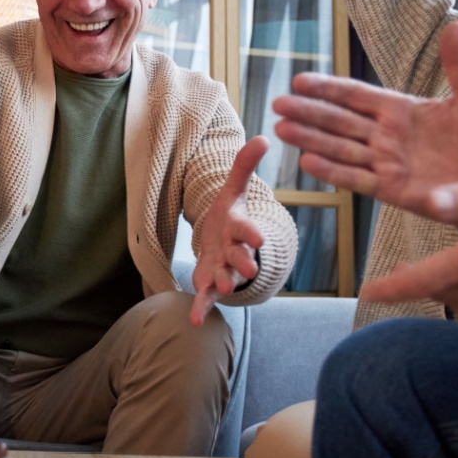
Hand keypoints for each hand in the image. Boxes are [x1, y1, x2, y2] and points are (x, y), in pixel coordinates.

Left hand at [189, 135, 269, 324]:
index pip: (248, 231)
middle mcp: (234, 253)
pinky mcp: (208, 285)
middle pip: (240, 258)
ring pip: (225, 279)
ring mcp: (222, 270)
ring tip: (220, 288)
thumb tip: (263, 136)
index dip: (252, 234)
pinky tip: (193, 322)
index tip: (259, 237)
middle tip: (248, 269)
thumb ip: (244, 166)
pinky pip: (205, 299)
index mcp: (239, 230)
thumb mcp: (232, 191)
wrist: (226, 249)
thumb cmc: (229, 218)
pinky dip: (200, 310)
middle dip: (243, 262)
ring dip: (223, 284)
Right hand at [272, 22, 457, 218]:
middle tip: (278, 104)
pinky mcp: (391, 190)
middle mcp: (386, 135)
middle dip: (309, 112)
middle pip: (340, 121)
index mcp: (401, 110)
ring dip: (311, 139)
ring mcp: (386, 163)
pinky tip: (308, 163)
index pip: (356, 95)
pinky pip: (357, 179)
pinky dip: (333, 172)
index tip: (300, 80)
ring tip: (282, 130)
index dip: (328, 88)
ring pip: (341, 148)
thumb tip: (455, 25)